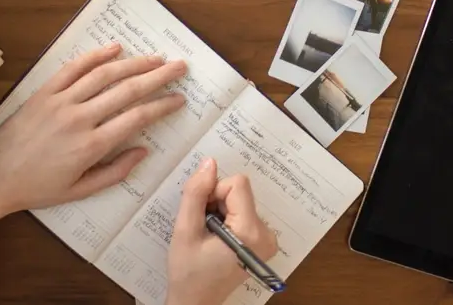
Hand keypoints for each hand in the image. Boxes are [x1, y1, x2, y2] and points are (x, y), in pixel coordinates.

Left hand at [0, 42, 186, 213]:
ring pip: (104, 75)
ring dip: (134, 63)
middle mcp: (79, 118)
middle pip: (127, 90)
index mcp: (91, 146)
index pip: (137, 118)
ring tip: (156, 58)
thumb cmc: (38, 188)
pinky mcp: (44, 92)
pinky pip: (73, 68)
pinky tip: (115, 48)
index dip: (162, 106)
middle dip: (158, 77)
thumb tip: (144, 151)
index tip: (180, 99)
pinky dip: (95, 56)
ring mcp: (60, 101)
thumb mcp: (81, 191)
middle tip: (180, 67)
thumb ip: (115, 172)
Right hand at [167, 158, 277, 304]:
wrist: (196, 302)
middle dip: (216, 202)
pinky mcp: (263, 241)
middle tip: (202, 227)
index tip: (202, 214)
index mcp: (251, 231)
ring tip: (208, 236)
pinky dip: (227, 219)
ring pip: (240, 200)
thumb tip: (209, 163)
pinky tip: (217, 238)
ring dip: (220, 211)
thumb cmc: (188, 272)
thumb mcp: (185, 230)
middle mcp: (267, 234)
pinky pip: (244, 212)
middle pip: (240, 192)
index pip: (237, 184)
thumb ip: (196, 193)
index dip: (213, 192)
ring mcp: (268, 239)